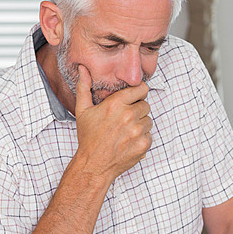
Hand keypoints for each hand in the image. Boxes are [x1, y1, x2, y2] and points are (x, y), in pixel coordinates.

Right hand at [73, 65, 152, 180]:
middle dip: (137, 110)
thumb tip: (82, 68)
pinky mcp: (144, 144)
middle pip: (145, 104)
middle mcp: (129, 115)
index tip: (134, 98)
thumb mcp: (83, 111)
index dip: (138, 93)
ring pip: (149, 120)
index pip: (142, 89)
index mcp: (116, 104)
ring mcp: (138, 130)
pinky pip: (150, 135)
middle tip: (124, 120)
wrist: (94, 165)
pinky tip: (128, 142)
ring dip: (140, 124)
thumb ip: (84, 87)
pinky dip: (142, 138)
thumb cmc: (88, 138)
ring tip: (125, 132)